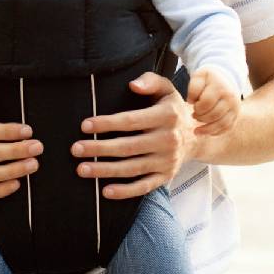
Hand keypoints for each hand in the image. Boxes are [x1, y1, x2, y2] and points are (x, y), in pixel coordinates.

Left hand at [70, 72, 196, 199]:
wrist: (198, 135)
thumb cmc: (172, 109)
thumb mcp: (167, 89)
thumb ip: (150, 81)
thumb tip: (132, 85)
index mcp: (166, 116)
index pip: (130, 121)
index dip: (106, 124)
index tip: (84, 126)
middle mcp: (168, 140)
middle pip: (127, 147)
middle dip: (99, 149)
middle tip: (75, 149)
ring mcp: (167, 161)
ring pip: (132, 168)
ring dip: (105, 170)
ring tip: (82, 169)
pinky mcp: (166, 176)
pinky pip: (144, 186)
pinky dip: (125, 191)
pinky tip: (105, 191)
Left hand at [187, 68, 240, 136]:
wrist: (226, 79)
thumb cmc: (209, 79)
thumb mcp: (199, 77)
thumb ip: (193, 88)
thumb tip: (191, 102)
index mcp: (220, 87)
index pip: (206, 103)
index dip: (197, 107)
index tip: (194, 105)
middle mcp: (230, 98)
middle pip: (214, 115)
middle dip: (201, 118)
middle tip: (194, 115)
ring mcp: (235, 108)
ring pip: (222, 124)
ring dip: (207, 129)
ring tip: (196, 130)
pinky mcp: (236, 115)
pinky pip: (227, 128)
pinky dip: (215, 132)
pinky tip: (206, 132)